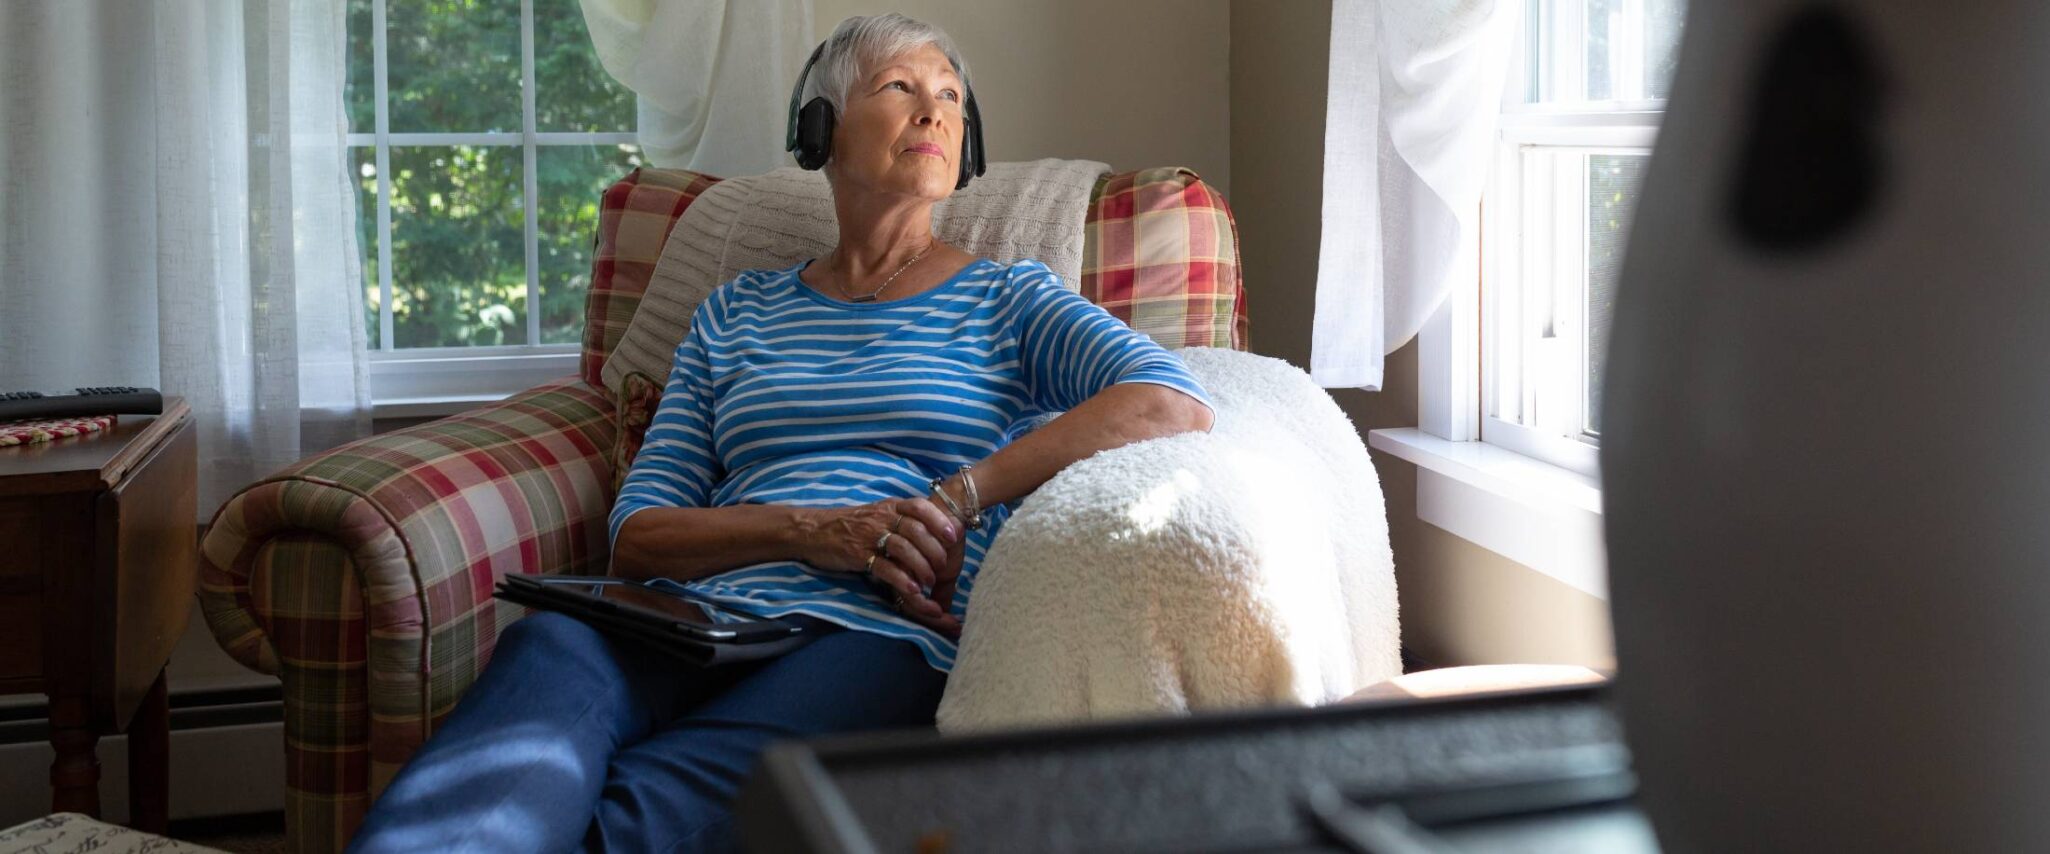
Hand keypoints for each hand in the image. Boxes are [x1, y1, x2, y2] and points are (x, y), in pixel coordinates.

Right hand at [800, 497, 964, 637]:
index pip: (919, 506)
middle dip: (935, 549)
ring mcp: (869, 536)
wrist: (814, 531)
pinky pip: (885, 567)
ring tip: (931, 582)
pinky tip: (913, 590)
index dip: (939, 520)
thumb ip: (902, 518)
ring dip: (922, 565)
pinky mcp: (859, 555)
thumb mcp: (878, 513)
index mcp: (890, 506)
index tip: (954, 535)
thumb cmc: (851, 524)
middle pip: (916, 529)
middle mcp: (882, 518)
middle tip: (945, 566)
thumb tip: (933, 528)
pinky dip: (901, 579)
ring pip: (903, 548)